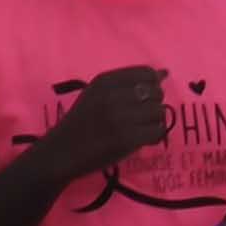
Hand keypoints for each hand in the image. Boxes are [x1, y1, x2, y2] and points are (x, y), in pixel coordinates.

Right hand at [48, 65, 170, 175]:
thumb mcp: (97, 94)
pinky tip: (140, 139)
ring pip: (159, 112)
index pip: (146, 73)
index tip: (139, 99)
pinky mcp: (127, 138)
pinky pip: (158, 131)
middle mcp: (113, 96)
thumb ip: (128, 83)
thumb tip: (164, 72)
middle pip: (156, 92)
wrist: (60, 153)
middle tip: (136, 118)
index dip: (151, 86)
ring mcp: (120, 117)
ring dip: (153, 122)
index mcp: (105, 81)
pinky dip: (153, 136)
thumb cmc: (81, 123)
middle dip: (152, 105)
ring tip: (137, 129)